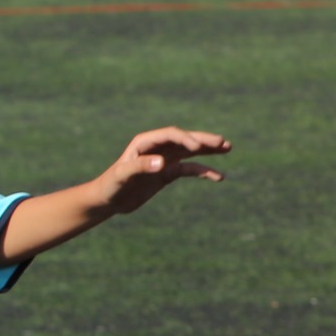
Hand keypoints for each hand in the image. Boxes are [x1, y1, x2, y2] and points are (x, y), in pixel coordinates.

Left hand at [91, 128, 232, 213]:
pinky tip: (219, 176)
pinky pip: (189, 170)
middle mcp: (157, 148)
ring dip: (208, 150)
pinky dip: (204, 172)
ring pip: (191, 152)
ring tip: (227, 148)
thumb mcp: (122, 176)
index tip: (198, 148)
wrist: (107, 199)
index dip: (186, 139)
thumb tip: (162, 162)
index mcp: (145, 143)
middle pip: (185, 140)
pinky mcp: (167, 173)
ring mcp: (164, 160)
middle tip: (223, 142)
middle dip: (204, 140)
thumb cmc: (111, 185)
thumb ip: (140, 166)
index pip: (170, 135)